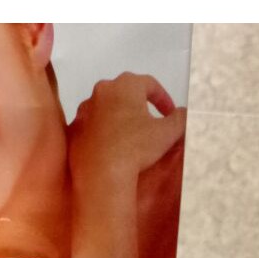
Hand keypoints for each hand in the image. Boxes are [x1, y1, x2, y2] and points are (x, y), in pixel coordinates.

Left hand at [68, 72, 185, 193]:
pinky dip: (102, 131)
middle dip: (139, 104)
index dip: (163, 98)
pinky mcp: (73, 129)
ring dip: (118, 117)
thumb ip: (180, 118)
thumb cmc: (136, 147)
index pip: (150, 84)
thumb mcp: (167, 132)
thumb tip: (184, 113)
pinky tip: (111, 146)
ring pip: (106, 108)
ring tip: (129, 135)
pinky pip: (92, 125)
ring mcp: (84, 109)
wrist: (100, 173)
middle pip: (125, 93)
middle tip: (150, 121)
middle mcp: (102, 91)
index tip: (170, 113)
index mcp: (126, 85)